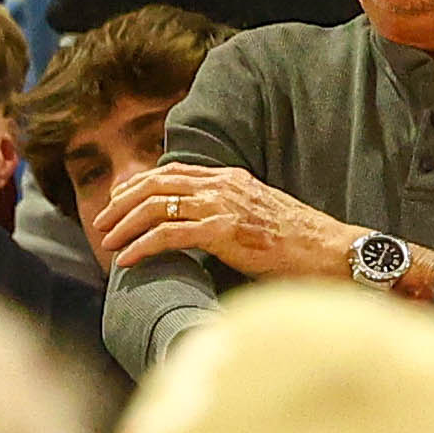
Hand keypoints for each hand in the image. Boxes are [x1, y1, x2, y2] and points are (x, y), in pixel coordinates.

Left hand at [90, 161, 364, 283]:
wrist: (331, 251)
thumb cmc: (302, 244)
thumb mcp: (262, 216)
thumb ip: (232, 214)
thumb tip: (206, 229)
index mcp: (232, 179)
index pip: (173, 172)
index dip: (140, 185)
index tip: (119, 202)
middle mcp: (223, 186)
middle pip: (155, 184)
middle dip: (122, 202)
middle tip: (102, 223)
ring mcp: (222, 206)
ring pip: (155, 206)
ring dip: (125, 224)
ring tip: (108, 244)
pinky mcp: (223, 232)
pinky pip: (168, 234)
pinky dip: (142, 246)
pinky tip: (128, 260)